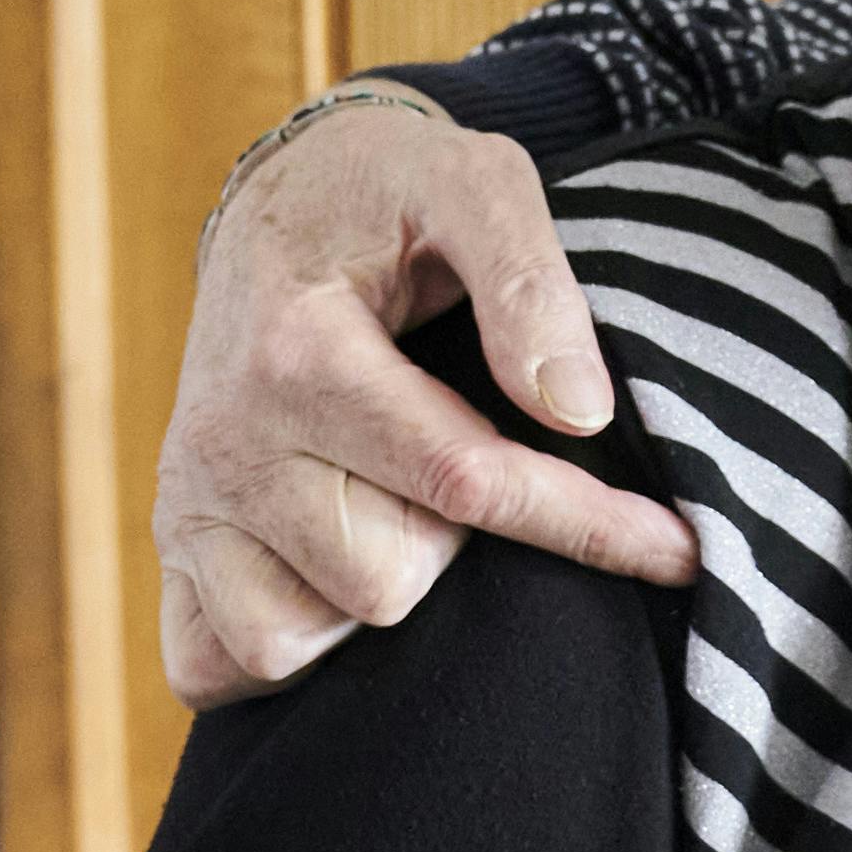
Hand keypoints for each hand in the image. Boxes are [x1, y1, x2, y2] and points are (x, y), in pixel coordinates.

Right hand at [156, 87, 700, 705]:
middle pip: (388, 580)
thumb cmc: (392, 194)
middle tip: (460, 458)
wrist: (284, 202)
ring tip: (398, 503)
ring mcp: (189, 502)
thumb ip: (532, 284)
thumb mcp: (475, 185)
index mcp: (299, 351)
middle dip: (454, 539)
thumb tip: (582, 413)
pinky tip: (330, 575)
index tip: (677, 552)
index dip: (584, 526)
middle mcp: (226, 440)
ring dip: (374, 586)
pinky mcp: (173, 545)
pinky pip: (216, 666)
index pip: (466, 482)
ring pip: (303, 640)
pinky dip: (281, 645)